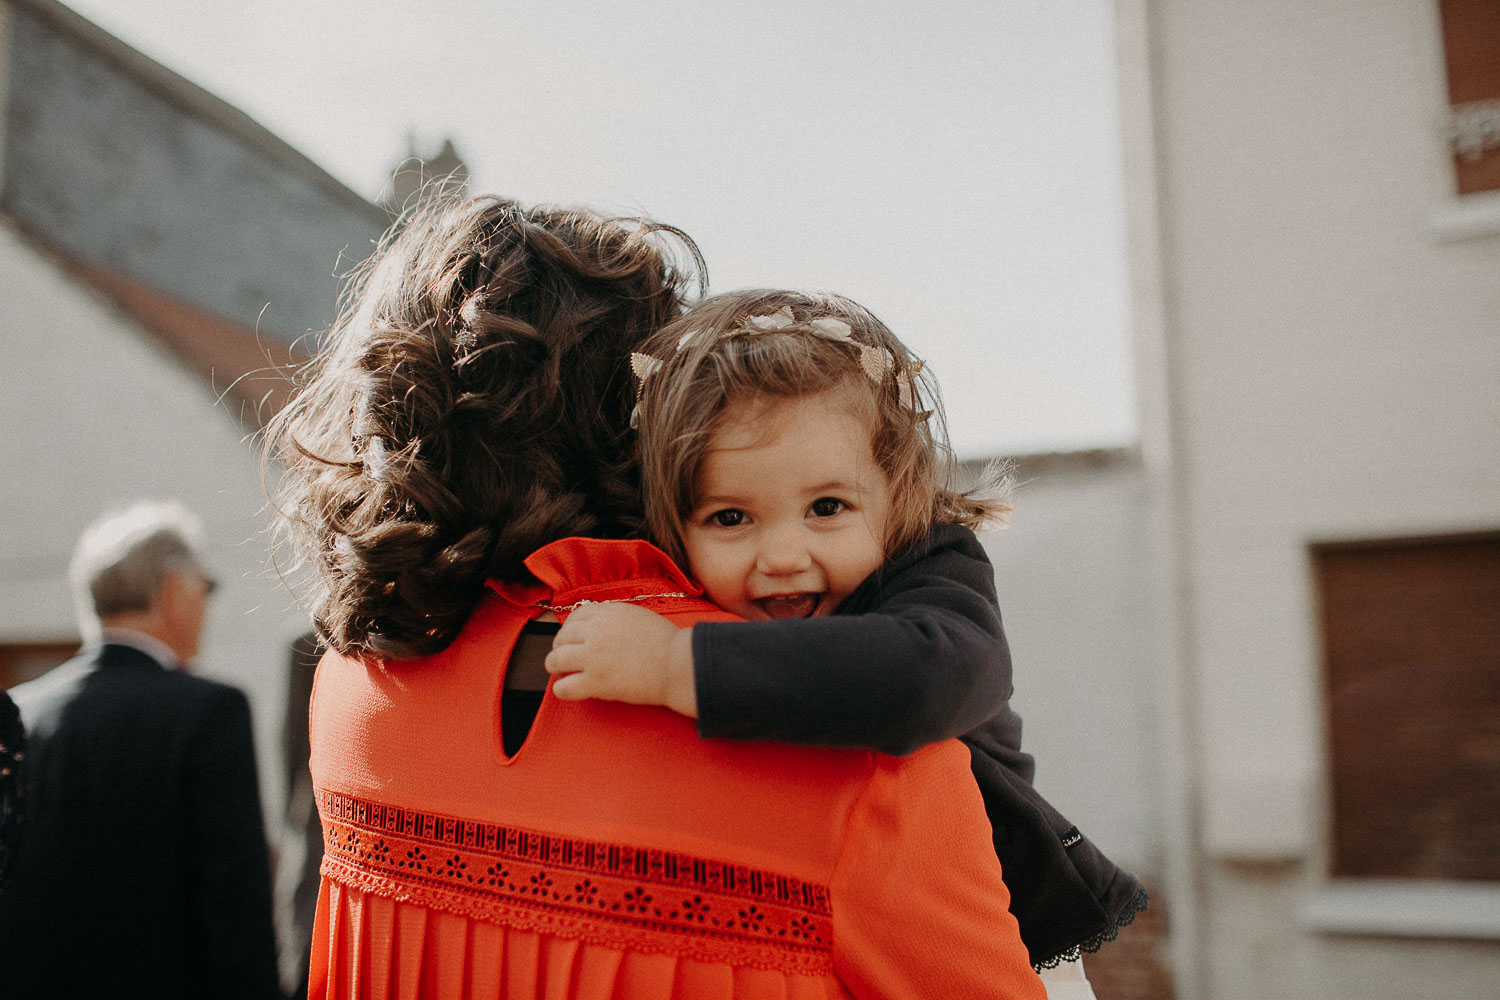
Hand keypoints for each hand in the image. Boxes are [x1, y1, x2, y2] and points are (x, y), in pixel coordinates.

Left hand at [545, 603, 698, 717]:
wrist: (678, 665)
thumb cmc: (667, 643)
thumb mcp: (638, 616)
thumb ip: (614, 618)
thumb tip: (596, 624)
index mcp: (607, 613)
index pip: (575, 617)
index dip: (570, 630)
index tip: (572, 639)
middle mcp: (596, 632)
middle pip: (561, 637)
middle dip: (560, 648)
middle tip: (564, 658)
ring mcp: (594, 657)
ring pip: (555, 660)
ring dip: (555, 666)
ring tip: (561, 673)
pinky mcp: (596, 682)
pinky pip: (564, 687)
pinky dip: (561, 689)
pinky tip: (568, 690)